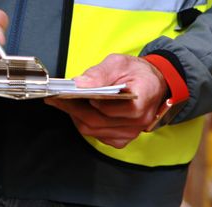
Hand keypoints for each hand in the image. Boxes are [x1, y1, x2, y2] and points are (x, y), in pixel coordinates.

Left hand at [45, 54, 167, 148]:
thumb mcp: (120, 63)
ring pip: (94, 131)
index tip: (68, 93)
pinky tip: (79, 112)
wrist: (153, 85)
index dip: (87, 102)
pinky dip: (86, 124)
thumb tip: (80, 83)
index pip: (109, 108)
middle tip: (57, 97)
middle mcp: (138, 121)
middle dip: (73, 109)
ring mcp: (130, 132)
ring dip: (76, 117)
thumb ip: (100, 73)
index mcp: (141, 99)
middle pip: (97, 121)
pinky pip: (98, 136)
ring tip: (64, 103)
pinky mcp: (123, 138)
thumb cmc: (139, 74)